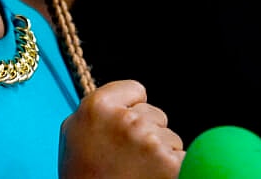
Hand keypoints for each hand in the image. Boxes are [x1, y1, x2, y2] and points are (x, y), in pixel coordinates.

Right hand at [59, 79, 183, 178]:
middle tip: (125, 163)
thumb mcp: (76, 135)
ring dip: (161, 155)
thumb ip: (101, 113)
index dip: (132, 110)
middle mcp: (125, 121)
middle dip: (147, 136)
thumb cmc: (84, 178)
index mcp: (95, 107)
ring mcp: (150, 142)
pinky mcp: (170, 165)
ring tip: (136, 174)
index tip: (121, 131)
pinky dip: (175, 170)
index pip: (136, 90)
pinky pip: (184, 158)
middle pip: (156, 115)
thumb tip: (134, 101)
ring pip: (171, 138)